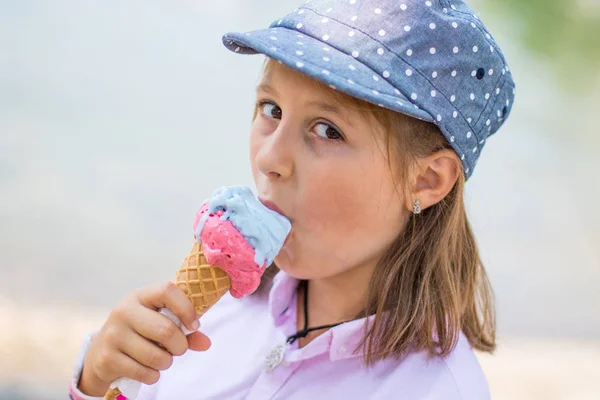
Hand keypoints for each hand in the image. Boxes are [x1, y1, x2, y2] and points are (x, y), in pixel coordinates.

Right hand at [78, 281, 210, 395]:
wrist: (100, 351)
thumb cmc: (139, 332)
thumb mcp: (159, 322)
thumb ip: (185, 330)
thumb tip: (206, 343)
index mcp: (140, 296)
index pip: (167, 290)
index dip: (186, 309)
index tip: (194, 325)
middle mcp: (124, 311)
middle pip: (166, 330)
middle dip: (180, 346)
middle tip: (178, 349)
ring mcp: (113, 335)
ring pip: (156, 356)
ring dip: (167, 362)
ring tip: (162, 359)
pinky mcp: (108, 358)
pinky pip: (144, 373)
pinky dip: (153, 376)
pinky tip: (148, 369)